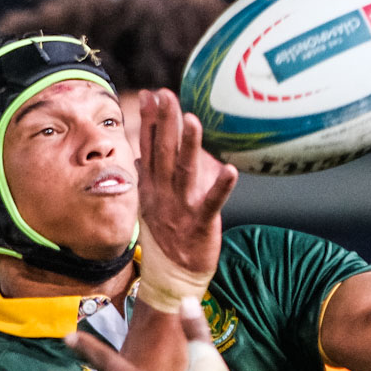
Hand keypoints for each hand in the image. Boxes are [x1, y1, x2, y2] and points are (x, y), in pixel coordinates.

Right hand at [138, 89, 237, 279]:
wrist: (171, 276)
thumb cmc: (164, 236)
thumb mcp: (149, 203)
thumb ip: (147, 175)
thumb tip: (139, 153)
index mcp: (151, 187)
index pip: (148, 147)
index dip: (150, 121)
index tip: (152, 94)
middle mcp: (162, 194)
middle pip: (163, 153)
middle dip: (165, 122)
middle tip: (167, 95)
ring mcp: (180, 208)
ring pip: (185, 172)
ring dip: (188, 146)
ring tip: (192, 120)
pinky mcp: (200, 224)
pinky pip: (212, 203)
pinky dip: (221, 188)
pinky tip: (231, 170)